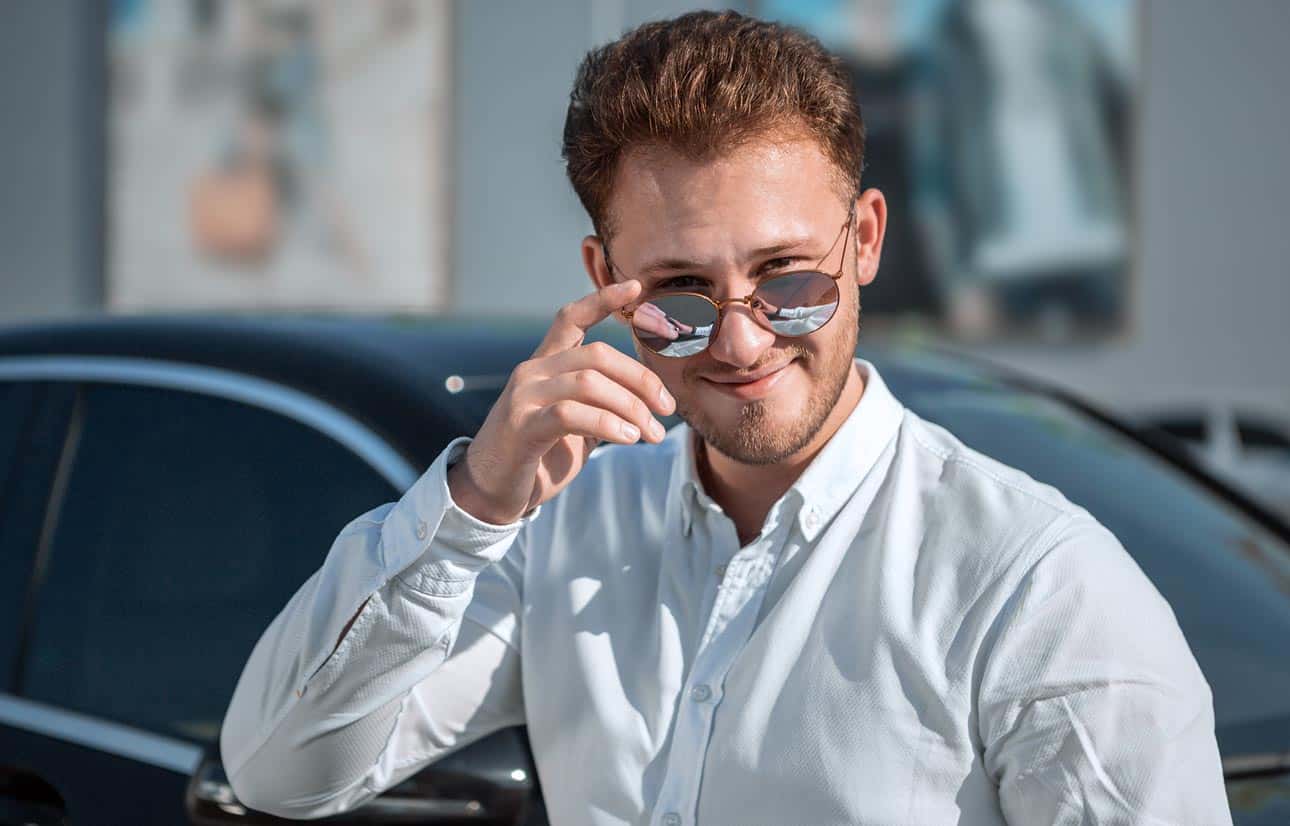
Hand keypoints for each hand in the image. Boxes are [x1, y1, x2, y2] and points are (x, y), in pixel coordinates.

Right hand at [448, 280, 675, 524]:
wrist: (490, 494)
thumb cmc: (536, 459)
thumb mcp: (573, 426)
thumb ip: (599, 404)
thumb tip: (646, 400)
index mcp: (544, 365)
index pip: (571, 318)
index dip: (603, 299)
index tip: (637, 287)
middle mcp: (532, 372)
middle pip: (598, 355)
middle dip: (641, 379)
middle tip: (667, 409)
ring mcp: (524, 397)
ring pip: (590, 382)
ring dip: (631, 408)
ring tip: (651, 434)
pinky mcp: (522, 426)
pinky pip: (572, 413)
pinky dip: (608, 423)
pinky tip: (628, 438)